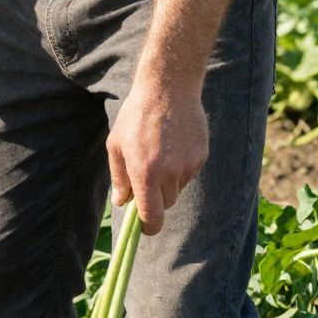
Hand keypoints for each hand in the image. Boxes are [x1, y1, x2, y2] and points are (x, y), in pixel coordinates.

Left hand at [106, 78, 208, 235]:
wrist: (168, 89)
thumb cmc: (135, 117)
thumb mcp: (116, 146)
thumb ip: (119, 178)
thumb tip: (122, 203)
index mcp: (145, 173)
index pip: (152, 216)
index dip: (148, 227)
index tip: (145, 228)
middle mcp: (169, 173)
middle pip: (166, 204)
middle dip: (156, 199)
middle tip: (147, 178)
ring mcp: (188, 165)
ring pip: (178, 188)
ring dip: (168, 182)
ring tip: (160, 153)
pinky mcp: (201, 156)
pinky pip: (189, 173)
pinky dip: (181, 167)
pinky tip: (173, 145)